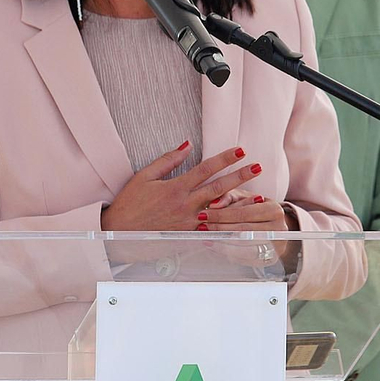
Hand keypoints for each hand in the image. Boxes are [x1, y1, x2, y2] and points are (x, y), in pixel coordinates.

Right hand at [101, 143, 262, 231]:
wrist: (119, 232)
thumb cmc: (130, 203)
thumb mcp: (144, 176)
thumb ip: (168, 160)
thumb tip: (187, 144)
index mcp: (176, 188)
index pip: (206, 168)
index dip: (224, 158)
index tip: (241, 151)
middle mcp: (185, 205)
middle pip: (218, 187)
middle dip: (240, 176)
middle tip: (258, 167)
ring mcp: (188, 222)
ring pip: (220, 212)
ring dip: (241, 204)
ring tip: (259, 198)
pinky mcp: (187, 236)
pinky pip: (212, 231)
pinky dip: (229, 227)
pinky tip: (243, 224)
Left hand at [198, 193, 294, 264]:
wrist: (274, 228)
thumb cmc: (256, 210)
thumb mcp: (245, 198)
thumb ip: (229, 196)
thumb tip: (214, 204)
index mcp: (274, 210)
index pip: (243, 213)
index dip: (222, 214)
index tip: (204, 214)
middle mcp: (278, 229)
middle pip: (243, 230)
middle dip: (220, 229)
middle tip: (202, 227)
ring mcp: (276, 246)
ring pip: (244, 246)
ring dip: (222, 243)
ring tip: (206, 238)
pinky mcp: (269, 259)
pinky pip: (246, 259)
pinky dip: (228, 253)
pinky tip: (216, 247)